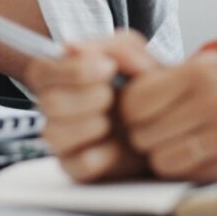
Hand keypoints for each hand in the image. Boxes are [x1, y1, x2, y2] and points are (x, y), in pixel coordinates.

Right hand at [27, 30, 156, 182]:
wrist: (175, 124)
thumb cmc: (149, 87)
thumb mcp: (139, 57)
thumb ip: (111, 48)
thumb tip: (69, 46)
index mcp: (64, 77)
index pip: (41, 70)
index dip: (71, 71)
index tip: (108, 68)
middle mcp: (57, 109)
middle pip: (46, 102)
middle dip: (84, 97)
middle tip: (111, 95)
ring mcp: (65, 141)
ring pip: (52, 135)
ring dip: (88, 125)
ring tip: (114, 121)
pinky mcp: (78, 169)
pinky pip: (75, 165)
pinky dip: (100, 155)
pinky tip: (117, 146)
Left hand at [116, 49, 216, 180]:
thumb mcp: (191, 64)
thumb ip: (140, 58)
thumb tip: (90, 50)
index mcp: (201, 73)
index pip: (134, 102)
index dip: (131, 107)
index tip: (144, 105)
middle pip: (142, 134)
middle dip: (145, 131)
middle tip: (166, 121)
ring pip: (159, 159)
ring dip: (162, 151)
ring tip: (181, 136)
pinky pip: (180, 174)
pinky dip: (181, 165)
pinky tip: (195, 150)